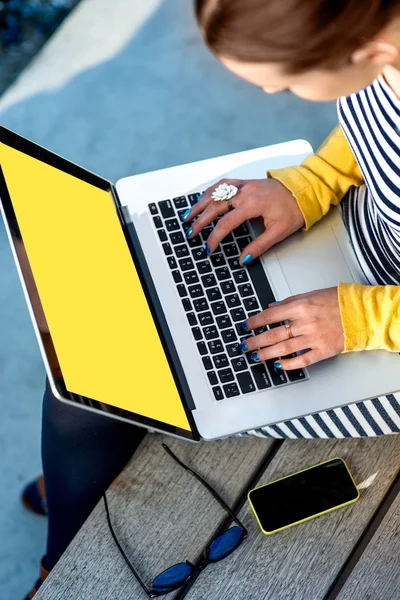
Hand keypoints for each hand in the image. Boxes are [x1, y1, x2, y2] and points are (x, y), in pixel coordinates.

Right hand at [184, 178, 304, 263]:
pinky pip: (222, 185)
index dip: (214, 237)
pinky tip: (202, 199)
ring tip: (188, 216)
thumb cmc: (293, 209)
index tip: (208, 248)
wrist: (303, 190)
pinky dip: (210, 192)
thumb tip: (243, 260)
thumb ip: (258, 247)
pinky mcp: (244, 182)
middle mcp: (245, 192)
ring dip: (199, 204)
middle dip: (200, 221)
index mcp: (252, 205)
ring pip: (214, 193)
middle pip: (214, 207)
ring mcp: (243, 185)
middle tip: (190, 233)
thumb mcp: (278, 232)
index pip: (225, 223)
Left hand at [239, 287, 343, 369]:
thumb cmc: (339, 301)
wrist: (362, 312)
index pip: (270, 315)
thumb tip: (271, 307)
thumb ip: (289, 301)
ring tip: (255, 356)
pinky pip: (303, 360)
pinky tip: (278, 365)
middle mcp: (305, 323)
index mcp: (301, 306)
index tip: (245, 326)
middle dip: (255, 341)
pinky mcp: (323, 351)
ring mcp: (314, 338)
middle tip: (244, 345)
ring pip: (284, 349)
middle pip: (273, 334)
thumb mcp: (311, 294)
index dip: (254, 322)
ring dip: (267, 354)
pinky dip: (289, 364)